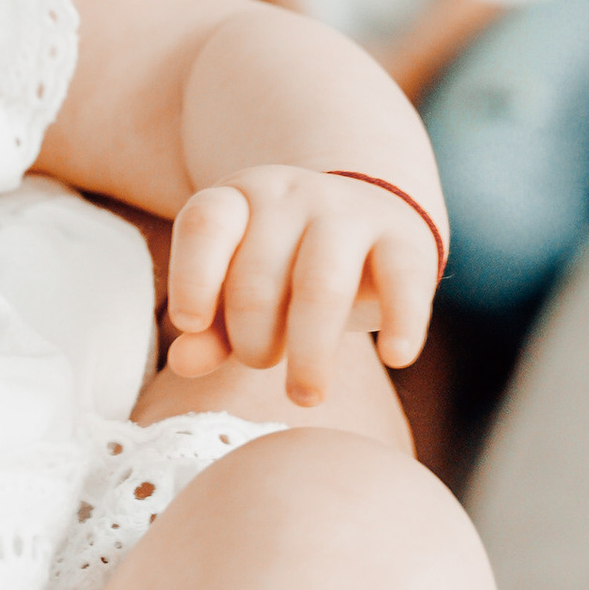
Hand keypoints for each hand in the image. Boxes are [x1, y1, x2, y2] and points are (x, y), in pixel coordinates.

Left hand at [162, 165, 441, 398]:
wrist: (369, 219)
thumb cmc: (286, 268)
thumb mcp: (238, 288)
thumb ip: (209, 328)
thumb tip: (183, 362)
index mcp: (240, 198)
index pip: (205, 224)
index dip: (192, 277)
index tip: (190, 324)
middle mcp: (292, 195)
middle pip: (257, 279)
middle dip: (252, 341)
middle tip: (261, 363)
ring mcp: (350, 212)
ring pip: (321, 287)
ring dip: (309, 353)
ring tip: (304, 395)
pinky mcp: (405, 239)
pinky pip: (403, 281)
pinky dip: (401, 322)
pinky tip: (396, 358)